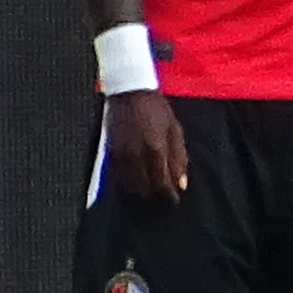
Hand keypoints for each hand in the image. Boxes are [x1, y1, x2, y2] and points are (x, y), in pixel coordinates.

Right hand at [105, 84, 186, 201]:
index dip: (168, 196)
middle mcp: (135, 156)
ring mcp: (120, 155)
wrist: (130, 92)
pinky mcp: (110, 152)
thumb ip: (179, 158)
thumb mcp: (175, 131)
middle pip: (144, 188)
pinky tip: (136, 181)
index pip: (161, 183)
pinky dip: (128, 182)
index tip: (173, 200)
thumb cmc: (157, 110)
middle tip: (162, 197)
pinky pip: (118, 176)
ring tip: (150, 191)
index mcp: (155, 149)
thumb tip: (181, 184)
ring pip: (129, 185)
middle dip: (154, 195)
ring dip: (140, 191)